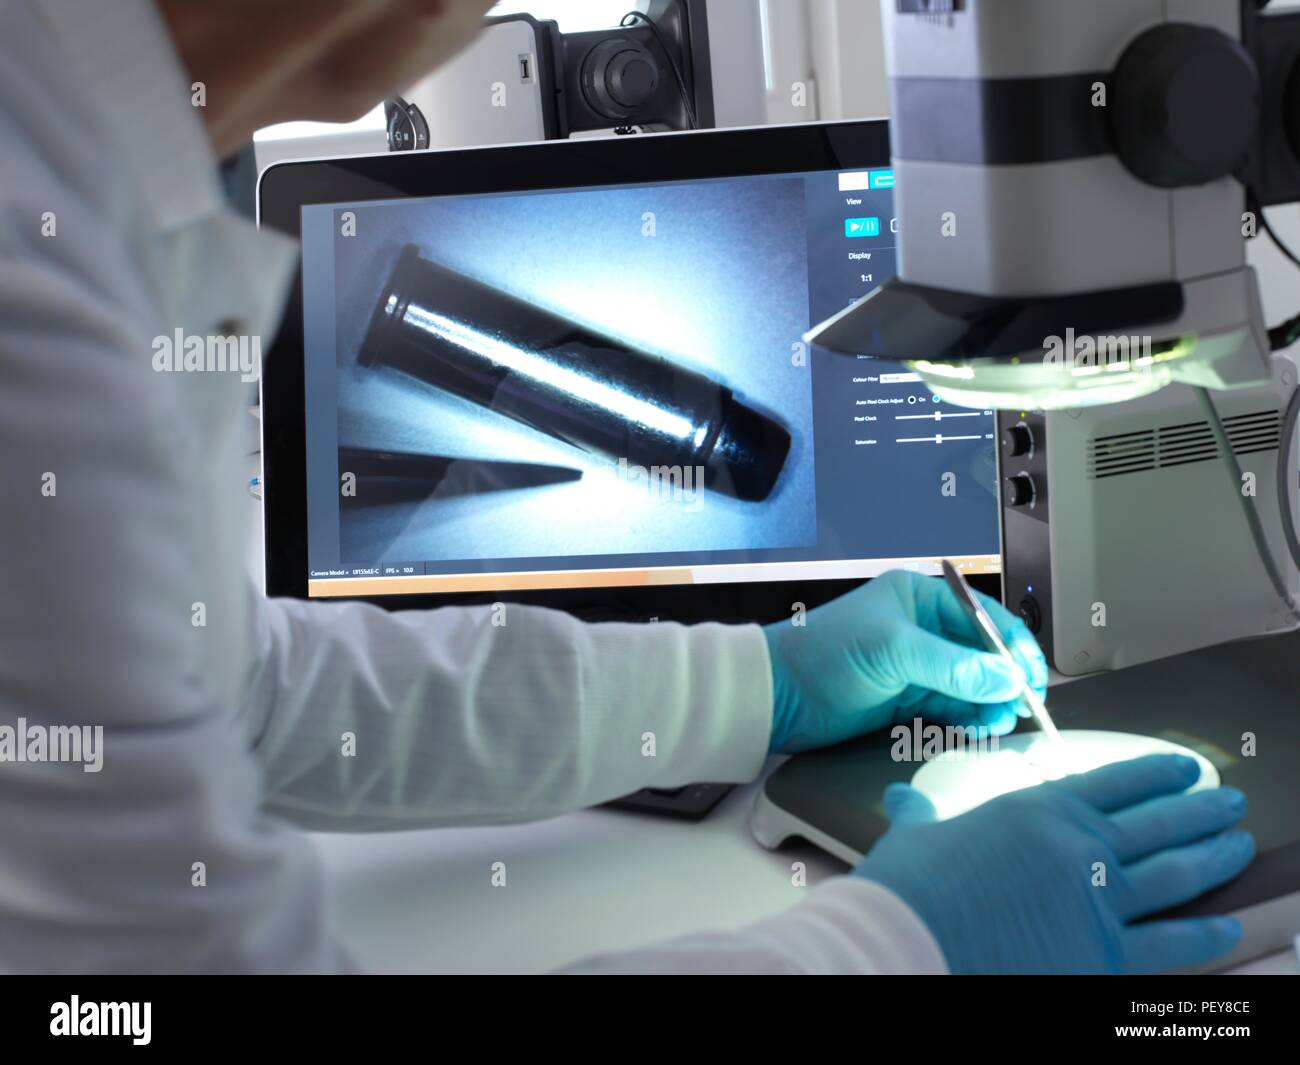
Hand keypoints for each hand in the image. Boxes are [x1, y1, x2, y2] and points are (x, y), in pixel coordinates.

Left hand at [764, 570, 1046, 753]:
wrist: (776, 695)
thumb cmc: (821, 654)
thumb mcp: (892, 651)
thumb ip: (952, 666)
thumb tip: (1005, 679)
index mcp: (919, 598)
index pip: (983, 617)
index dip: (1012, 645)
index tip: (1031, 674)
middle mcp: (922, 628)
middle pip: (982, 652)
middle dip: (1007, 677)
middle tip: (1028, 703)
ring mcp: (915, 665)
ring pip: (971, 683)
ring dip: (993, 700)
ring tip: (1005, 719)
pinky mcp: (907, 699)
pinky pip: (953, 706)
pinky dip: (972, 716)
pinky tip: (985, 725)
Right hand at [854, 754, 1253, 973]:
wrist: (912, 940)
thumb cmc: (911, 888)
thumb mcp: (915, 837)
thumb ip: (920, 816)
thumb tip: (900, 798)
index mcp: (1038, 812)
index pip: (1114, 782)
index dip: (1156, 773)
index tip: (1184, 769)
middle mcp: (1079, 847)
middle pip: (1160, 822)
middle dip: (1201, 810)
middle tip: (1230, 802)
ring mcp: (1100, 900)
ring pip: (1177, 873)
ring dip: (1215, 857)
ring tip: (1239, 845)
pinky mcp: (1107, 953)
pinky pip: (1173, 943)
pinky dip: (1205, 934)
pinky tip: (1226, 925)